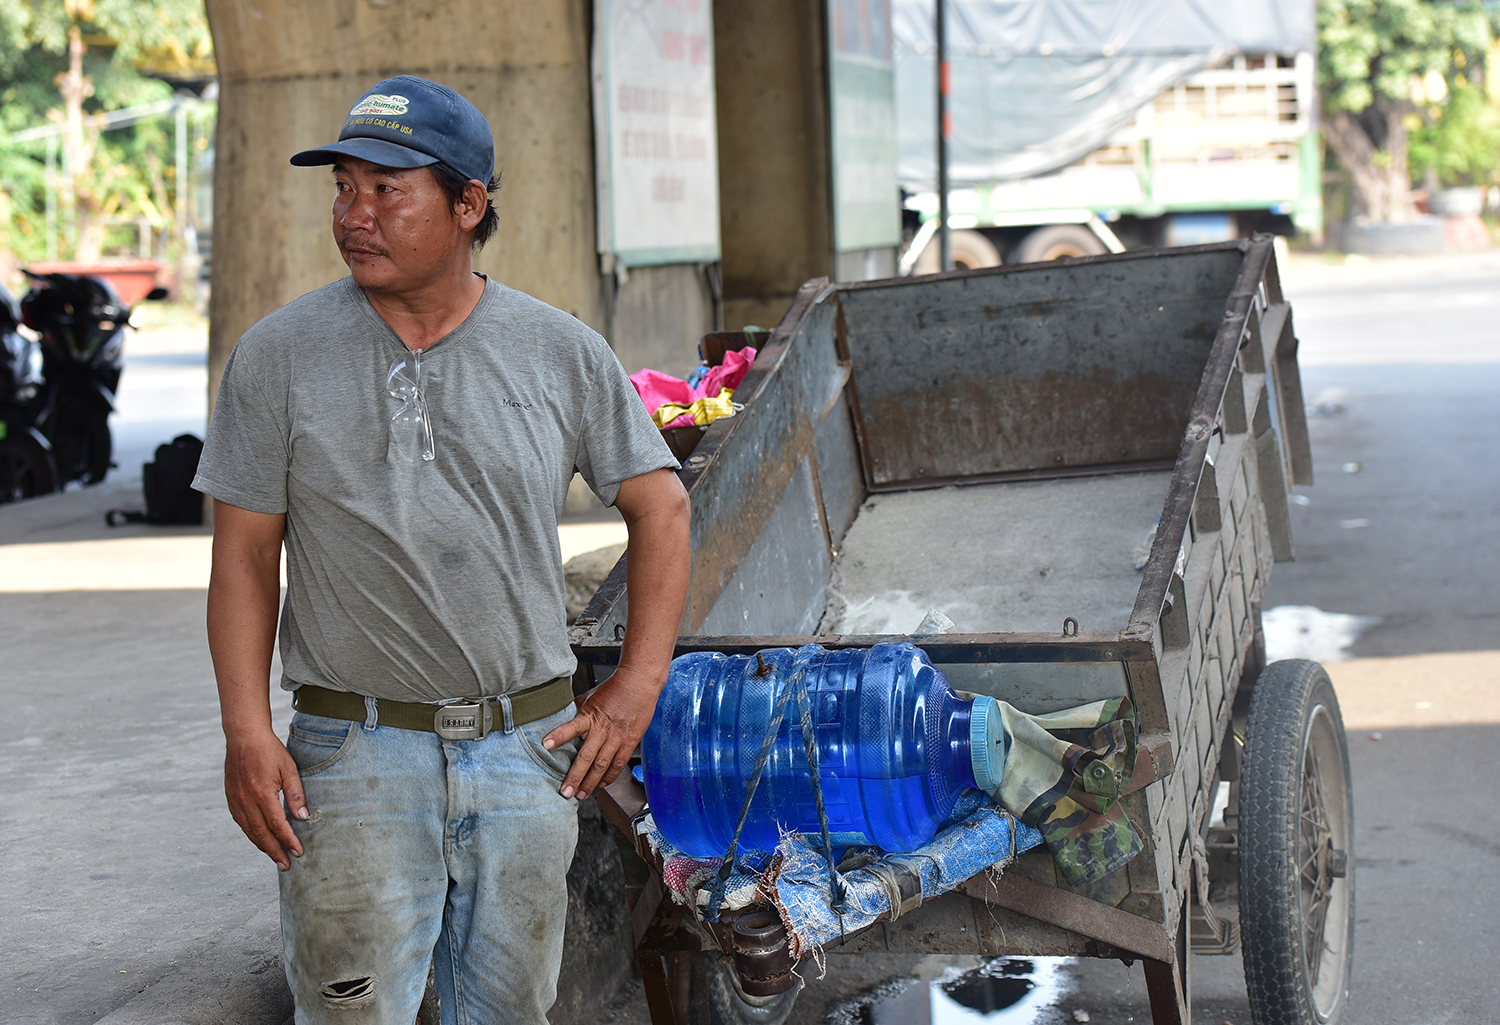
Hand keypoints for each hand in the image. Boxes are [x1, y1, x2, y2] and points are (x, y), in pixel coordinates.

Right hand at [224, 726, 307, 870]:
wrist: (243, 738)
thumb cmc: (269, 751)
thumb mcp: (288, 769)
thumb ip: (295, 794)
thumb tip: (303, 817)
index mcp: (262, 794)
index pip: (277, 825)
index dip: (288, 840)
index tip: (298, 851)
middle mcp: (247, 801)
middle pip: (262, 834)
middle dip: (275, 851)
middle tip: (286, 865)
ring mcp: (236, 802)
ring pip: (250, 831)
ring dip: (263, 847)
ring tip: (275, 857)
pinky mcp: (231, 799)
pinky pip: (242, 823)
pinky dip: (252, 835)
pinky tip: (260, 840)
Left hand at [542, 665, 664, 799]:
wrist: (639, 683)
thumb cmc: (614, 688)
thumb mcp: (590, 696)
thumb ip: (577, 709)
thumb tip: (561, 715)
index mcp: (591, 715)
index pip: (572, 727)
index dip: (558, 736)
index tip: (545, 745)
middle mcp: (603, 729)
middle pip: (587, 757)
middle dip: (575, 777)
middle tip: (566, 792)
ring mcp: (617, 737)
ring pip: (602, 765)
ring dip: (591, 782)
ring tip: (581, 795)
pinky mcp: (630, 741)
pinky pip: (618, 763)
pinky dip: (610, 776)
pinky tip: (602, 784)